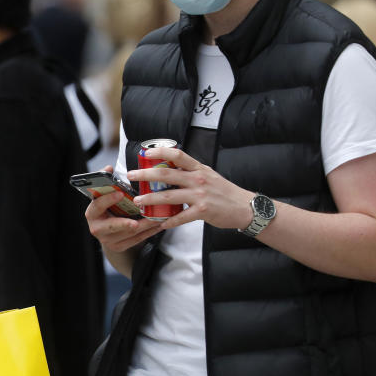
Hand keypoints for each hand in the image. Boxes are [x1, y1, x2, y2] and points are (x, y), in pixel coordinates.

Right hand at [85, 176, 162, 252]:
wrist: (106, 232)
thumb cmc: (106, 209)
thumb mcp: (102, 197)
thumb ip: (106, 182)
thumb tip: (109, 168)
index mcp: (92, 213)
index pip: (98, 206)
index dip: (108, 199)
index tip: (120, 193)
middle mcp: (98, 228)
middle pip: (112, 226)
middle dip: (125, 224)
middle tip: (135, 222)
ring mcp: (108, 240)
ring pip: (129, 234)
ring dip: (145, 226)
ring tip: (157, 218)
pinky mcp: (120, 247)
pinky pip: (137, 240)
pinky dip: (149, 232)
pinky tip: (159, 225)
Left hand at [127, 147, 251, 230]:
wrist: (244, 207)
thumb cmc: (224, 192)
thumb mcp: (208, 175)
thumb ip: (190, 172)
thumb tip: (170, 168)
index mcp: (198, 168)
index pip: (178, 154)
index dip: (160, 152)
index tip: (145, 152)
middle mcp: (198, 179)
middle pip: (167, 174)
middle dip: (146, 175)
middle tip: (131, 175)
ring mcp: (200, 195)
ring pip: (169, 196)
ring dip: (151, 199)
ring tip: (138, 201)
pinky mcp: (203, 212)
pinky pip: (181, 217)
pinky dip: (169, 221)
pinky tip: (160, 224)